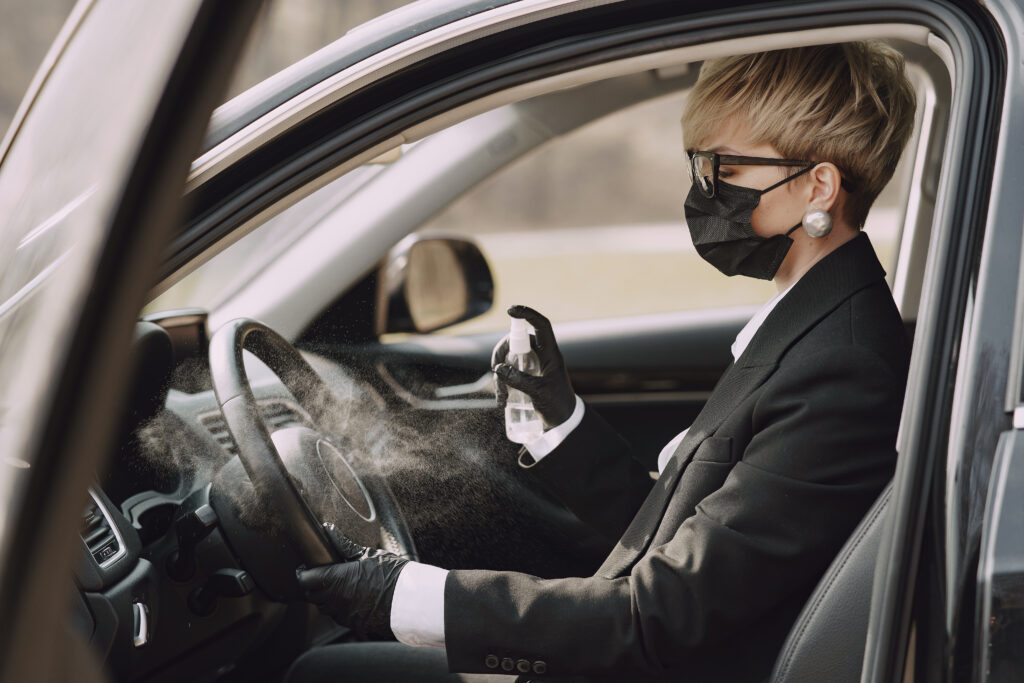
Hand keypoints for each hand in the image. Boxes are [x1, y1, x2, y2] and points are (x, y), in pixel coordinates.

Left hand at [295, 532, 407, 639]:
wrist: (410, 600)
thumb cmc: (391, 574)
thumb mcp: (368, 554)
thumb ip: (344, 544)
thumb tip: (328, 530)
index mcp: (335, 580)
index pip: (304, 579)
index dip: (304, 572)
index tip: (307, 566)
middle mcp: (335, 601)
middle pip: (311, 595)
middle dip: (314, 584)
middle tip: (324, 573)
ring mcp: (344, 615)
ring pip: (325, 607)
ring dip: (327, 597)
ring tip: (341, 585)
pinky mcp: (354, 624)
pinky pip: (340, 616)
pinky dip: (341, 607)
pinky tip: (354, 597)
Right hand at [492, 305, 575, 427]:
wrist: (563, 423)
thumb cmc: (558, 405)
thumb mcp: (539, 393)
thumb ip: (520, 381)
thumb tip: (498, 368)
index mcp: (550, 354)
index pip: (541, 325)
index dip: (527, 314)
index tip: (511, 310)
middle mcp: (540, 355)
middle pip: (516, 341)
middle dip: (501, 354)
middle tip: (496, 372)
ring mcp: (532, 365)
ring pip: (509, 357)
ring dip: (499, 373)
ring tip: (501, 397)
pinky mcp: (525, 376)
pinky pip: (508, 371)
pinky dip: (501, 382)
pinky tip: (501, 400)